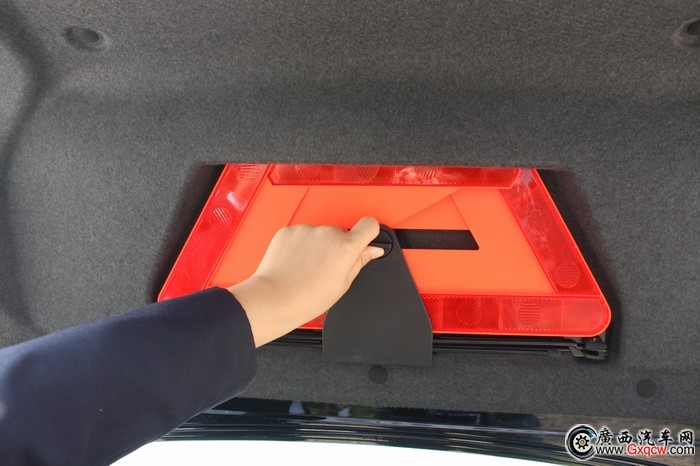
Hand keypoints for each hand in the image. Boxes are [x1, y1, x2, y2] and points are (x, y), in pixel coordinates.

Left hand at [228, 217, 383, 346]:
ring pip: (319, 234)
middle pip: (341, 232)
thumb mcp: (342, 284)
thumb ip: (359, 261)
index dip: (369, 232)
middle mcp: (327, 233)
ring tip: (307, 268)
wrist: (275, 298)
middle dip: (337, 245)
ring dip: (317, 245)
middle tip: (327, 267)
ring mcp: (307, 230)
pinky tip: (295, 263)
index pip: (369, 224)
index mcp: (345, 247)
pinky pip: (301, 234)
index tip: (365, 239)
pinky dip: (300, 245)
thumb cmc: (306, 298)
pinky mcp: (289, 231)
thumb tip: (373, 250)